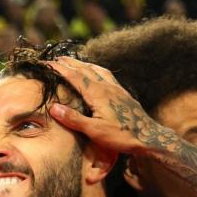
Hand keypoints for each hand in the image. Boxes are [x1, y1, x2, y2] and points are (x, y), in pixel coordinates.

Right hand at [46, 56, 166, 154]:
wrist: (149, 137)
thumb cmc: (122, 136)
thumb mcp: (95, 131)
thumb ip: (74, 118)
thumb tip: (54, 107)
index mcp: (98, 93)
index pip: (75, 76)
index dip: (60, 69)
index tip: (47, 63)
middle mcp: (107, 87)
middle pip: (85, 69)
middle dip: (70, 63)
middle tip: (57, 58)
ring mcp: (117, 89)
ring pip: (97, 70)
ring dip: (84, 64)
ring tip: (75, 62)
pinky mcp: (123, 93)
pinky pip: (107, 75)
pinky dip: (97, 69)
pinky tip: (98, 73)